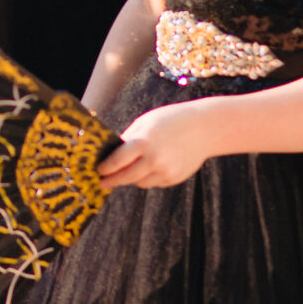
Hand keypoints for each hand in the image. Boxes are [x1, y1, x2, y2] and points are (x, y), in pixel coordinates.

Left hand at [97, 101, 217, 188]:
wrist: (204, 128)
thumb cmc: (171, 120)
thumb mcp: (146, 122)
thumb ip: (128, 138)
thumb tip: (112, 154)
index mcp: (144, 142)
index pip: (117, 161)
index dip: (105, 168)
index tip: (98, 170)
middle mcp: (154, 160)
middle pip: (126, 177)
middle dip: (112, 181)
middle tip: (103, 183)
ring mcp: (166, 171)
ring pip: (141, 182)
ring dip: (132, 178)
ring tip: (129, 170)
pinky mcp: (175, 178)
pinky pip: (155, 182)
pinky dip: (149, 177)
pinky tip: (152, 166)